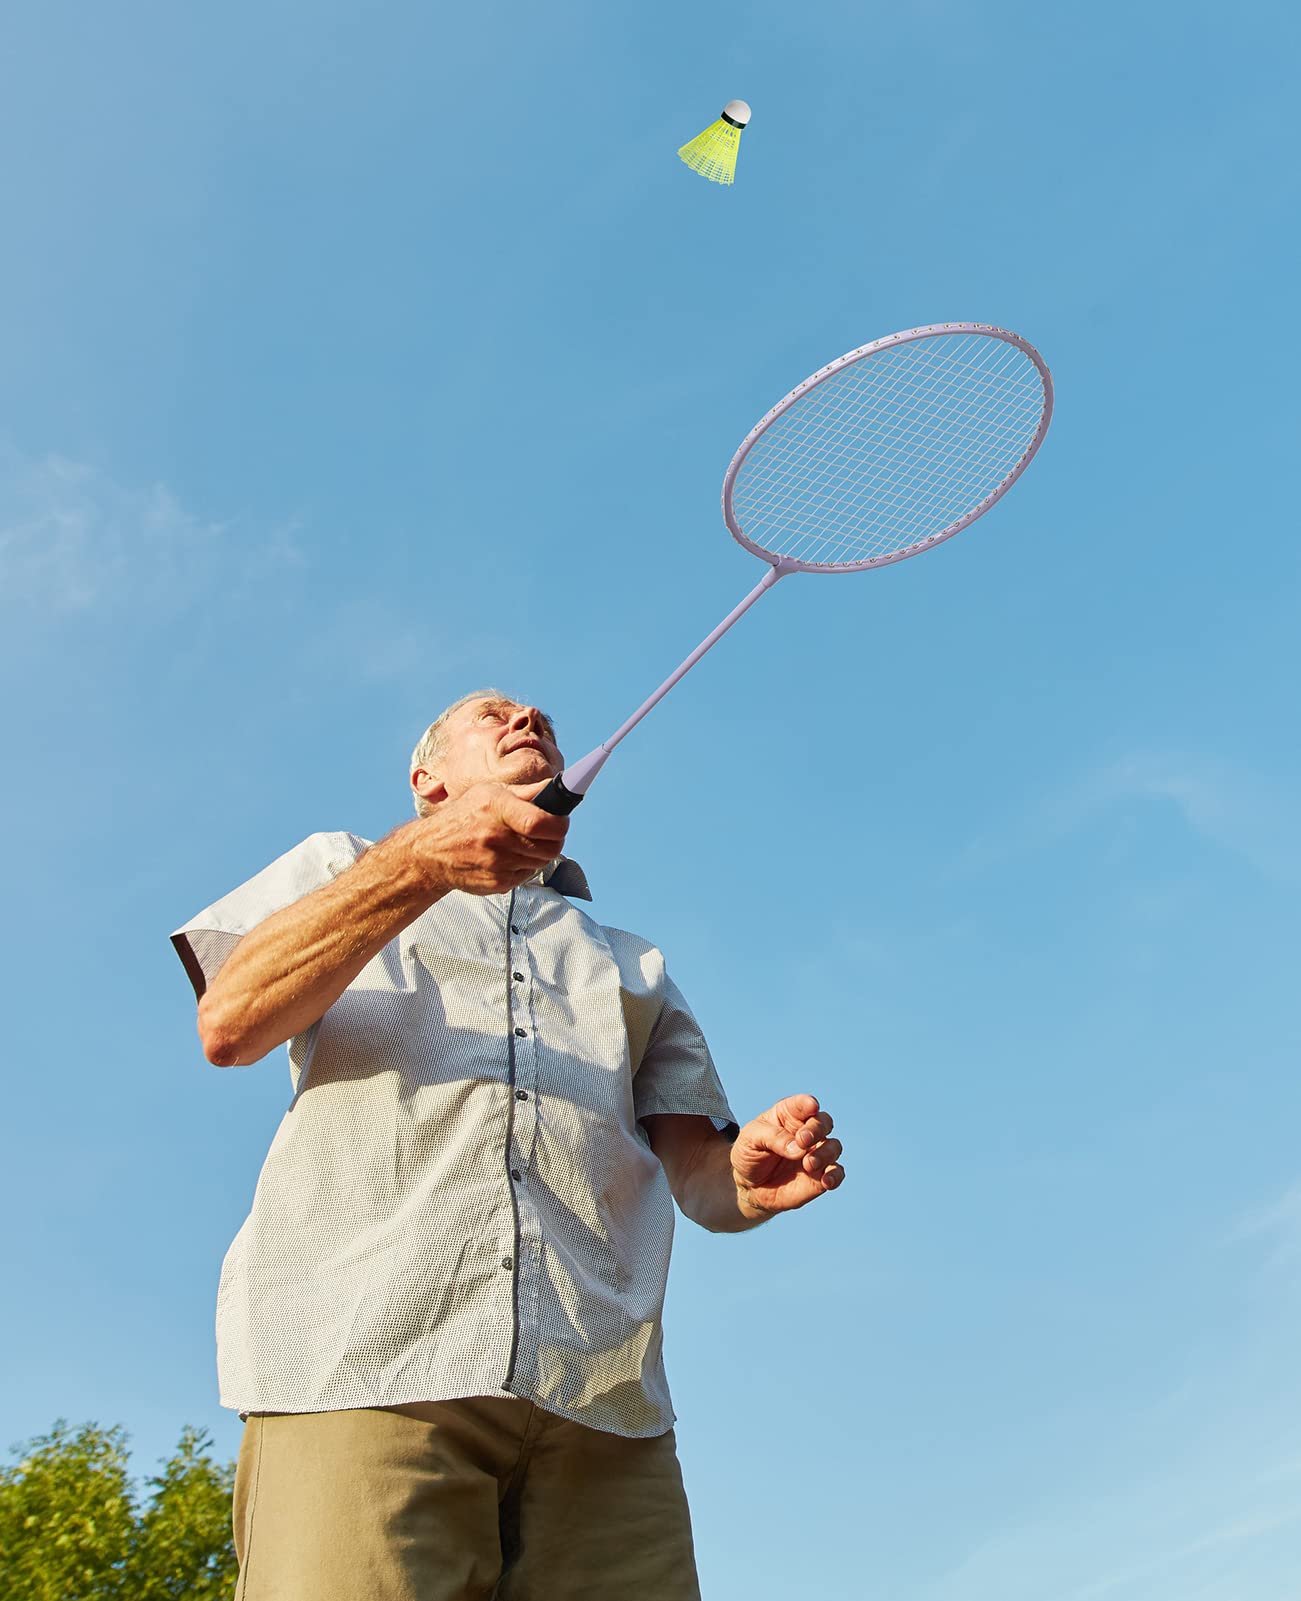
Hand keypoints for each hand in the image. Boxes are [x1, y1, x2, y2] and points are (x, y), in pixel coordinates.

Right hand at [411, 780, 569, 896]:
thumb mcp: (488, 793)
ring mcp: (496, 864)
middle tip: (549, 832)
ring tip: (523, 842)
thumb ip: (525, 793)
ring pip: (541, 862)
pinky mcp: (497, 883)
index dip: (560, 824)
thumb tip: (556, 788)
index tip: (562, 821)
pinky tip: (509, 856)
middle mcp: (496, 838)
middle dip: (556, 839)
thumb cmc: (464, 817)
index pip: (540, 823)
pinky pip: (527, 875)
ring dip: (540, 853)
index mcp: (496, 809)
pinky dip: (525, 866)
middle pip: (549, 847)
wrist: (431, 852)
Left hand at [731, 1094, 843, 1218]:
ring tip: (808, 1164)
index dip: (808, 1104)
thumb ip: (773, 1138)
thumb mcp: (751, 1139)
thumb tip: (799, 1148)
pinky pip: (836, 1173)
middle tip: (802, 1140)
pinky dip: (835, 1176)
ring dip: (825, 1153)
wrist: (748, 1186)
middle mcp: (807, 1132)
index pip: (804, 1104)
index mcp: (789, 1115)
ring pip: (834, 1147)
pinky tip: (826, 1181)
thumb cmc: (750, 1154)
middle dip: (817, 1129)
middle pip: (824, 1122)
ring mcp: (816, 1154)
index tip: (811, 1106)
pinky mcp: (820, 1176)